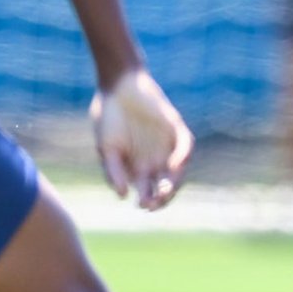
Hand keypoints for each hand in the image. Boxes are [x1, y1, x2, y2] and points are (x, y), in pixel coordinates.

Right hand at [91, 69, 194, 211]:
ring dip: (175, 182)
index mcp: (138, 167)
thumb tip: (122, 195)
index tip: (143, 205)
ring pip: (178, 170)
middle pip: (166, 185)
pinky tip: (174, 165)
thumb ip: (113, 171)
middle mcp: (155, 159)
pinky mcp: (175, 127)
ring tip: (165, 190)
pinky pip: (186, 144)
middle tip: (154, 202)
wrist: (117, 86)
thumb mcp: (106, 148)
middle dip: (162, 197)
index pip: (149, 191)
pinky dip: (183, 155)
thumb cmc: (108, 118)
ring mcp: (167, 144)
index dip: (149, 201)